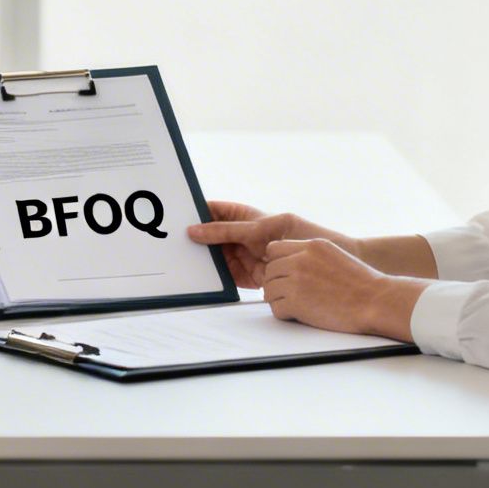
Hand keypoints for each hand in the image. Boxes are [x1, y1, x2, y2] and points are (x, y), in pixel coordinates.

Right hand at [187, 202, 335, 288]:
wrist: (317, 264)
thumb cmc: (295, 234)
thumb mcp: (258, 229)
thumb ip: (225, 231)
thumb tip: (194, 230)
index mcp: (240, 215)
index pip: (210, 210)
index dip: (193, 211)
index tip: (174, 214)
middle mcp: (236, 235)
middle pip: (207, 235)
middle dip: (192, 238)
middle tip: (171, 242)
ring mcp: (239, 255)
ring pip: (212, 256)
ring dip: (200, 259)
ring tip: (181, 261)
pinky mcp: (243, 275)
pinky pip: (222, 275)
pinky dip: (212, 277)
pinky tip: (199, 276)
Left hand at [261, 238, 423, 340]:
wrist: (376, 301)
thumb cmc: (362, 283)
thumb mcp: (335, 255)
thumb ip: (310, 255)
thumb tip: (289, 263)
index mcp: (311, 246)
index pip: (274, 249)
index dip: (277, 264)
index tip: (285, 275)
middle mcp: (301, 259)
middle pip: (269, 270)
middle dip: (276, 283)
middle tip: (290, 295)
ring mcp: (296, 280)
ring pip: (268, 290)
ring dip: (279, 299)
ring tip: (297, 306)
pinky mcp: (296, 302)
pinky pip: (275, 309)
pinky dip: (284, 314)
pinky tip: (299, 315)